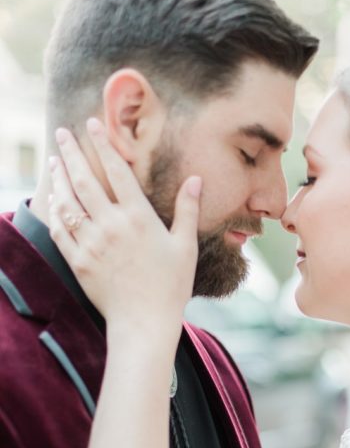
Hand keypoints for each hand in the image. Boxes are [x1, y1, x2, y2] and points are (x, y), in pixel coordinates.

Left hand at [48, 117, 200, 342]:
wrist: (144, 323)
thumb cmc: (171, 286)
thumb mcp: (185, 246)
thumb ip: (187, 210)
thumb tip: (196, 179)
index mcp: (139, 218)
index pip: (117, 171)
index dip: (104, 144)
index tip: (92, 124)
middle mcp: (112, 226)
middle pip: (85, 180)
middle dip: (72, 152)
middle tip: (62, 132)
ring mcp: (92, 243)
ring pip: (68, 202)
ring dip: (59, 178)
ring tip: (55, 162)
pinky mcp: (78, 261)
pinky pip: (61, 229)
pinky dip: (56, 211)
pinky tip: (55, 200)